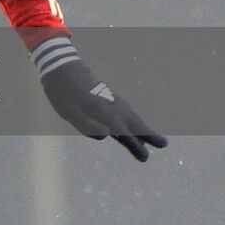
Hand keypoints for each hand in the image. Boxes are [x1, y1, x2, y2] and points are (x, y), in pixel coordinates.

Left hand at [32, 37, 166, 161]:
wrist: (60, 67)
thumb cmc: (62, 93)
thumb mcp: (69, 112)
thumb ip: (87, 125)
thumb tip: (107, 135)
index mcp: (103, 113)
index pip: (124, 133)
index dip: (135, 145)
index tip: (145, 157)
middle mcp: (110, 106)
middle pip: (133, 122)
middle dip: (148, 134)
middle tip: (164, 144)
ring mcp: (109, 98)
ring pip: (130, 114)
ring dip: (142, 125)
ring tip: (152, 136)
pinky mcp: (105, 94)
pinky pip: (124, 108)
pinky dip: (132, 116)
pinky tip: (131, 120)